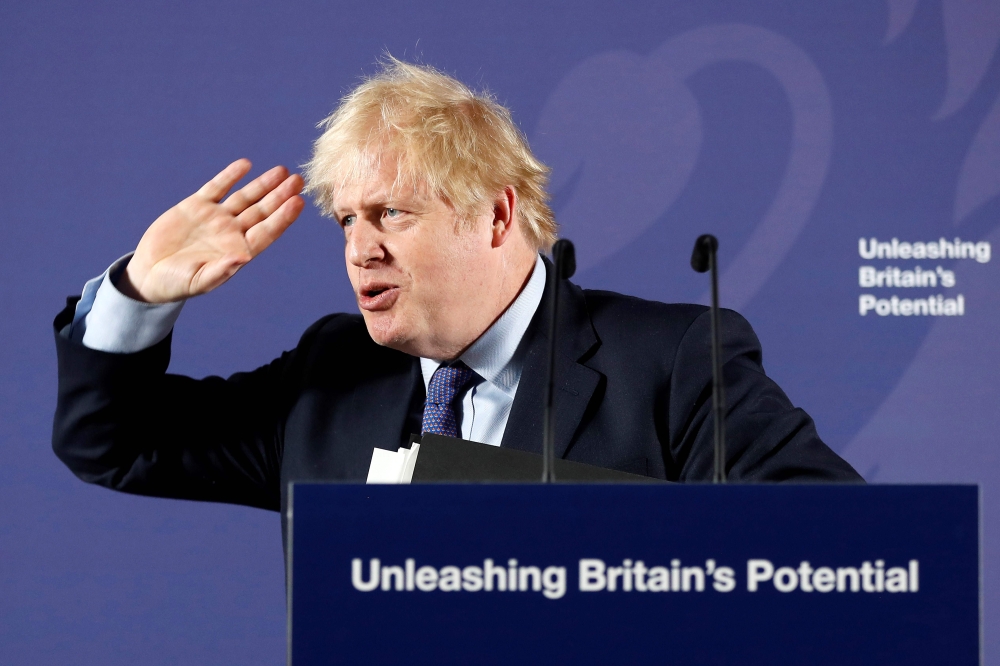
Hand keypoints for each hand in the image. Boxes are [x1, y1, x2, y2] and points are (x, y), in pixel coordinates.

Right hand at [119, 159, 304, 302]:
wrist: (149, 273)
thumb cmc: (177, 284)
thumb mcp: (199, 281)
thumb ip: (221, 270)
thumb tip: (243, 258)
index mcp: (238, 250)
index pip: (267, 231)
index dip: (284, 217)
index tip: (298, 202)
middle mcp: (232, 232)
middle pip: (262, 210)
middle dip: (281, 195)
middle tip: (299, 180)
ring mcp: (216, 217)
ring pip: (245, 196)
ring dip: (263, 183)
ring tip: (282, 170)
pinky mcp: (196, 206)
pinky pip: (217, 187)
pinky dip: (230, 176)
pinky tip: (245, 164)